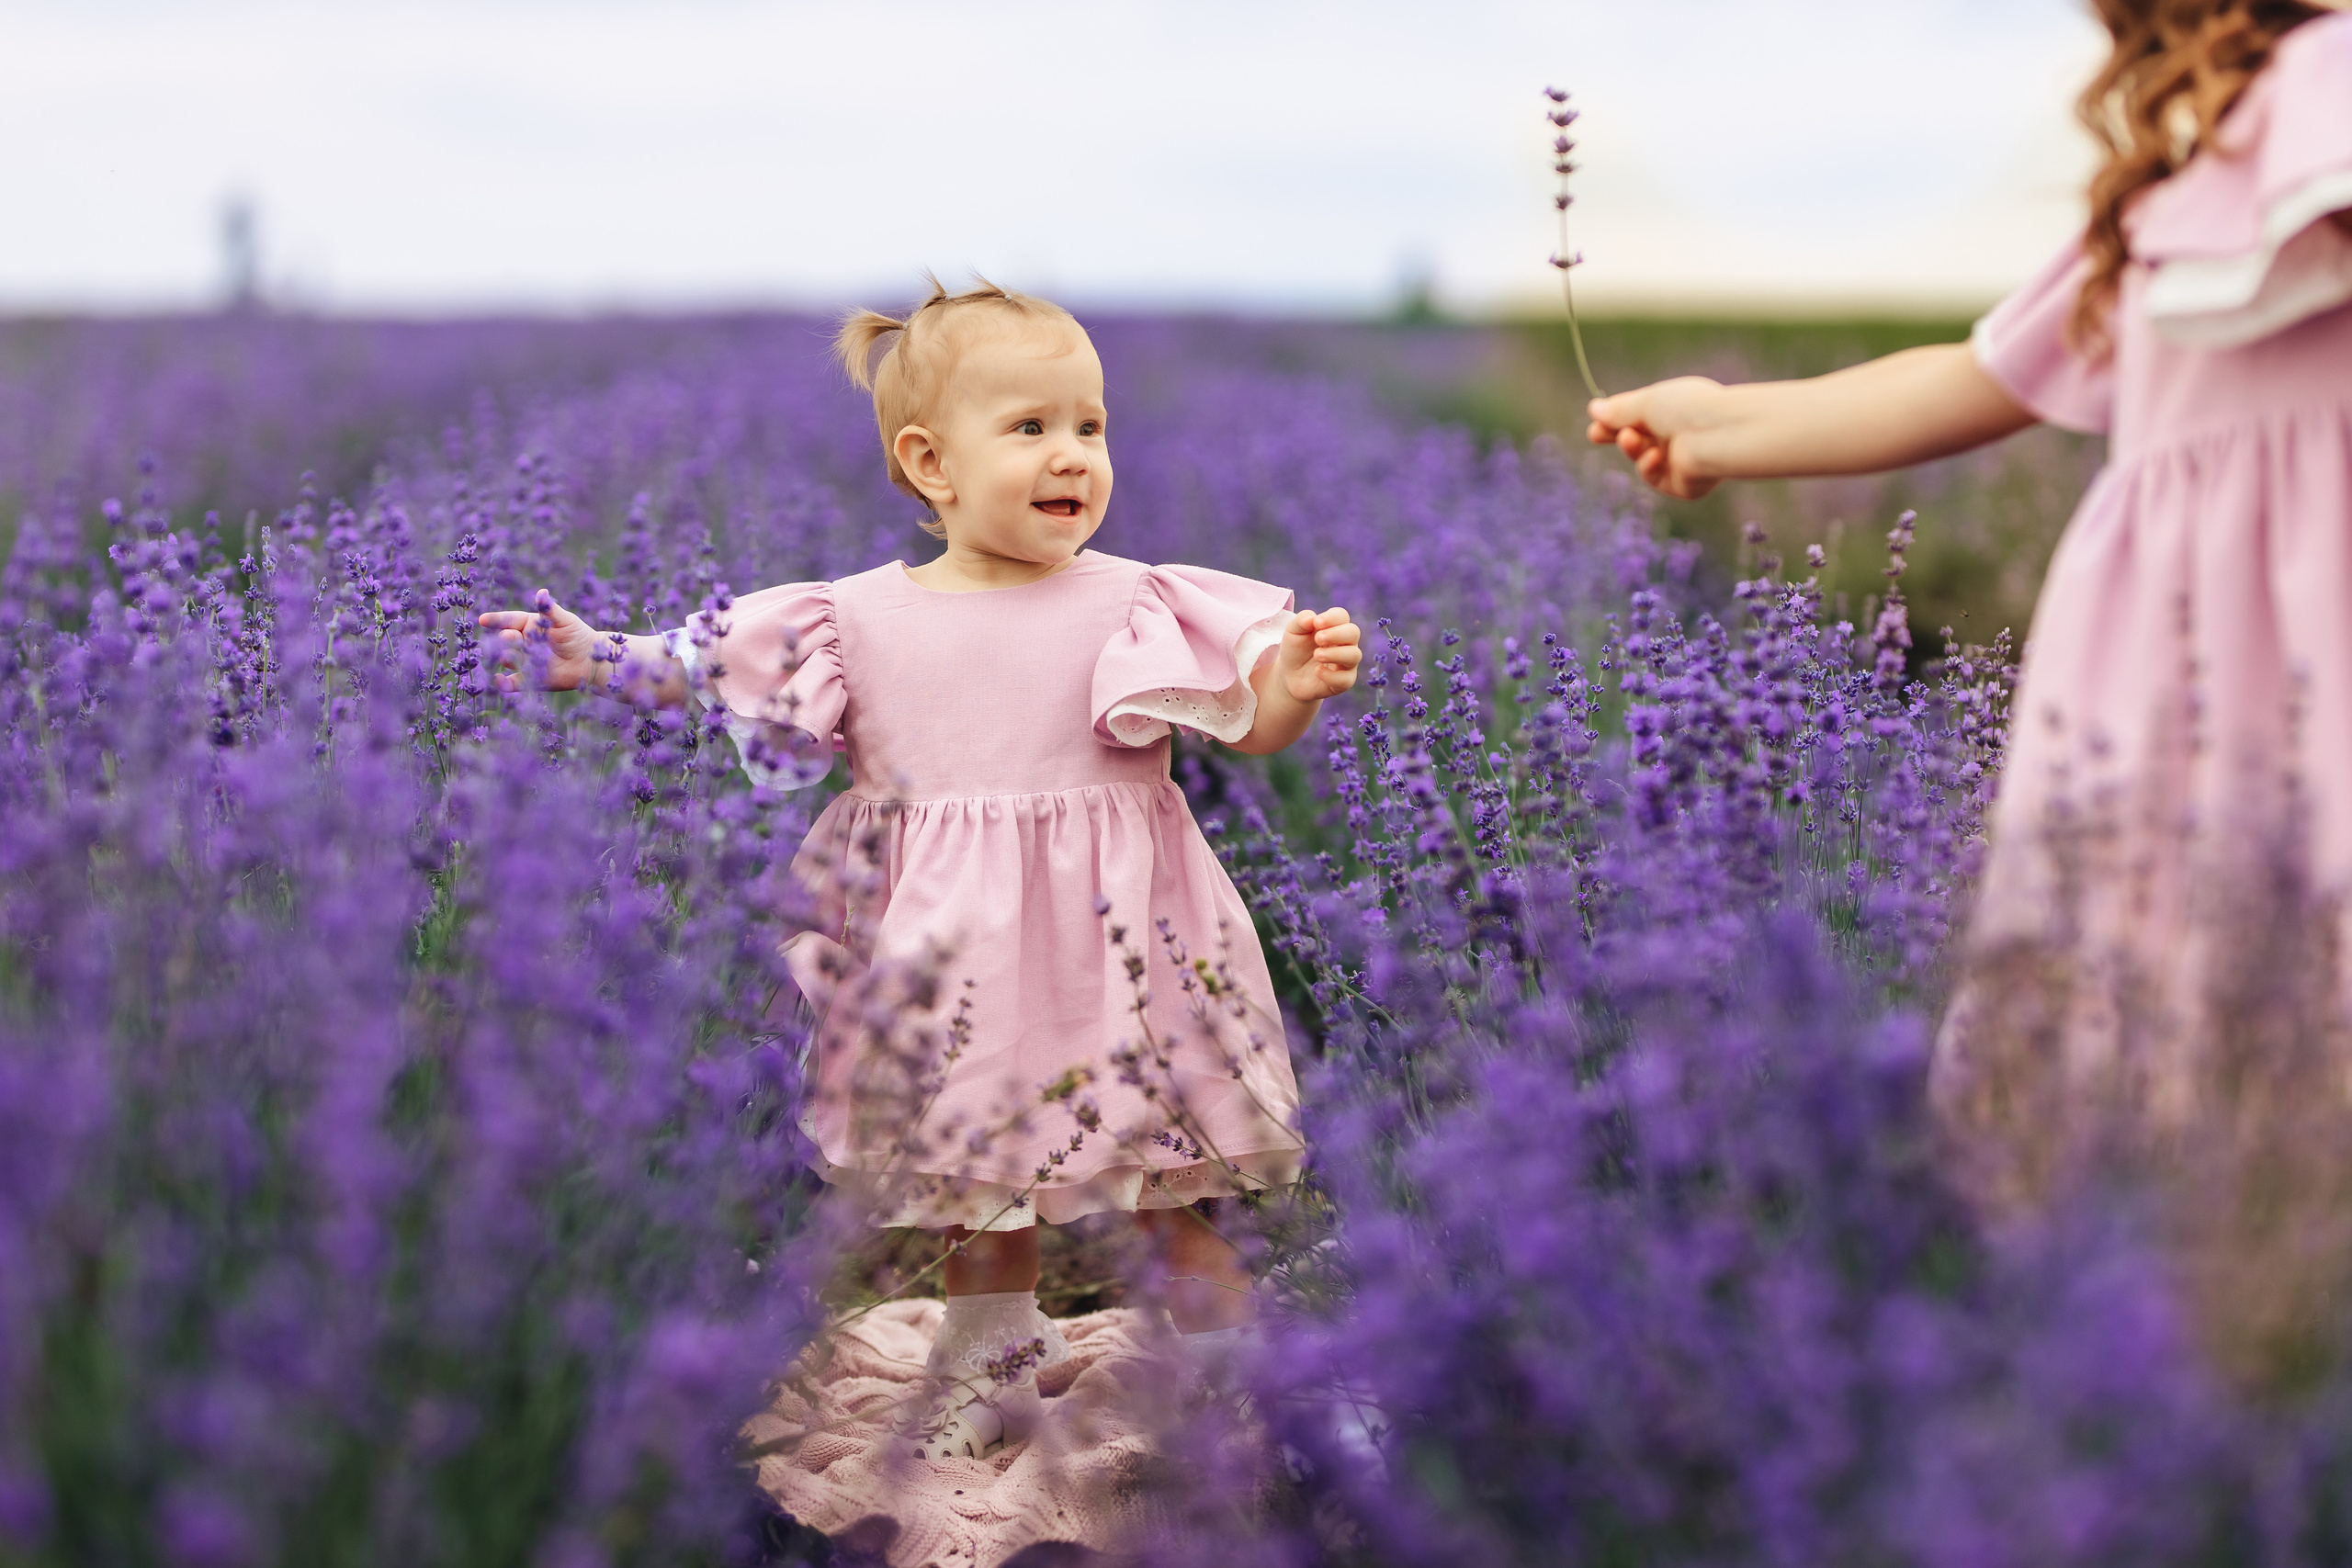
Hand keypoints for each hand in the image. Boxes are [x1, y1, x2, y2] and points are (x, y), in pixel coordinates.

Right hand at [478, 592, 608, 691]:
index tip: (483, 620)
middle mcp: (524, 643)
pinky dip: (504, 684)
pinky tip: (499, 680)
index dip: (497, 620)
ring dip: (508, 657)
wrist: (592, 660)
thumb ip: (550, 610)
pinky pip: (513, 683)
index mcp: (529, 626)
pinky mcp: (531, 679)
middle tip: (510, 637)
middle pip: (507, 640)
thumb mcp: (564, 620)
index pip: (510, 620)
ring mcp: (526, 661)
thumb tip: (541, 592)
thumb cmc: (578, 635)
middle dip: (506, 638)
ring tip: (511, 656)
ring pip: (509, 659)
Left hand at [1276, 607, 1361, 701]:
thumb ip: (1301, 621)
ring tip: (1317, 655)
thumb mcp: (1293, 632)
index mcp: (1334, 627)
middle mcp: (1345, 643)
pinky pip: (1346, 679)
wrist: (1289, 676)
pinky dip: (1331, 675)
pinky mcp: (1343, 682)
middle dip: (1336, 634)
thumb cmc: (1295, 650)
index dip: (1332, 617)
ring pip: (1354, 655)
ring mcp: (1346, 663)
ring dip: (1335, 653)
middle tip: (1318, 639)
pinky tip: (1317, 671)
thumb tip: (1313, 617)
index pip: (1342, 616)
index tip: (1316, 623)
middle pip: (1353, 632)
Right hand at [1586, 377, 1727, 499]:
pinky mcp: (1683, 485)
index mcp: (1673, 412)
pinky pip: (1654, 478)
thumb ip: (1619, 410)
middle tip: (1595, 435)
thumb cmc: (1688, 410)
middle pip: (1638, 440)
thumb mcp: (1646, 403)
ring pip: (1641, 459)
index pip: (1638, 418)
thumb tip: (1594, 409)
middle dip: (1617, 436)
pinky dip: (1649, 467)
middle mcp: (1678, 436)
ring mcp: (1680, 461)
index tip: (1595, 422)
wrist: (1718, 435)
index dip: (1615, 420)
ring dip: (1631, 448)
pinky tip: (1655, 456)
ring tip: (1630, 439)